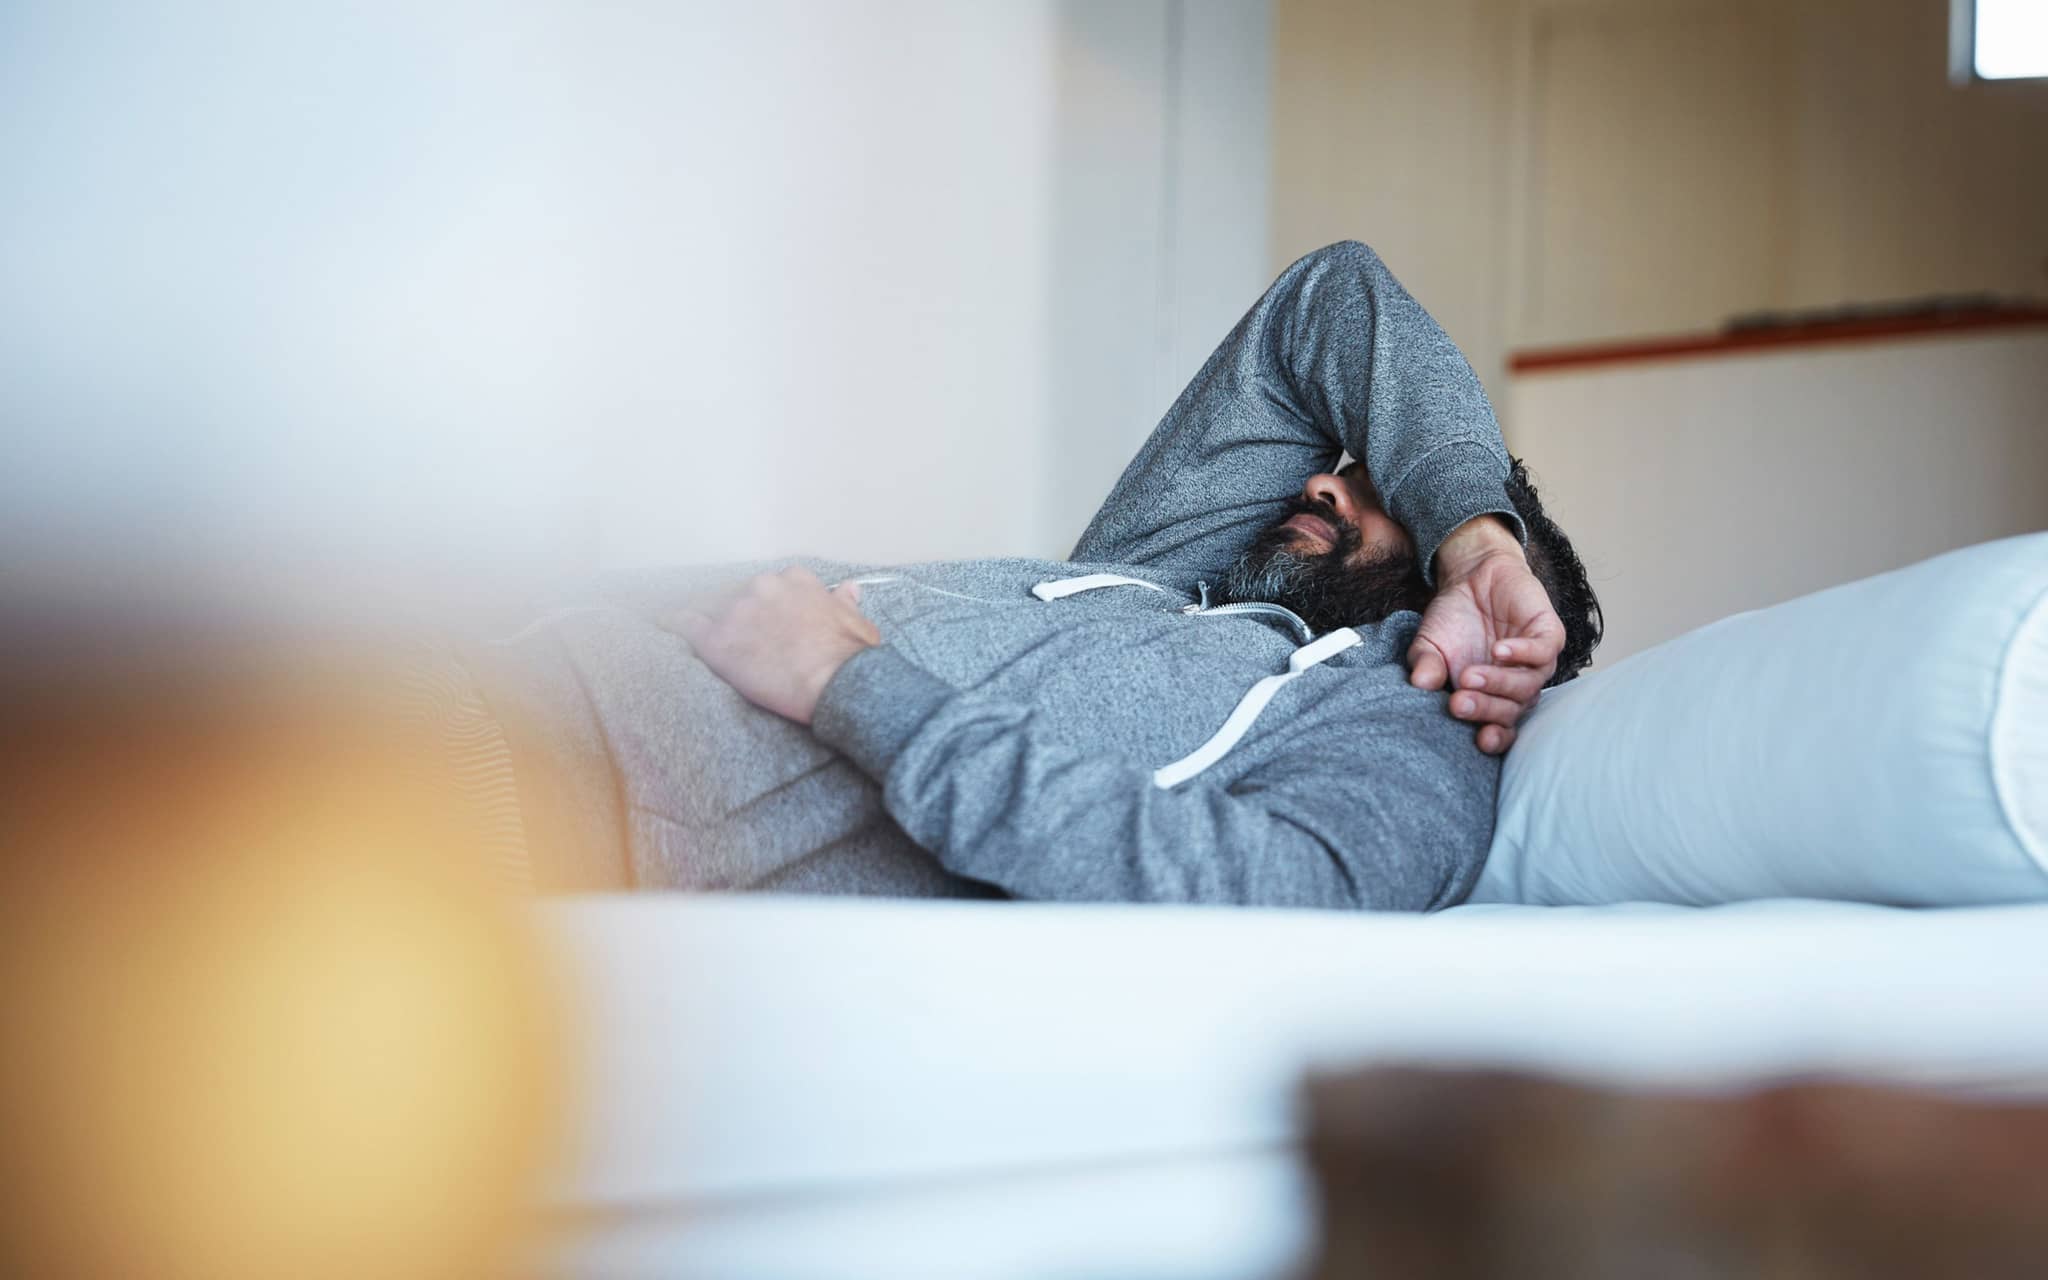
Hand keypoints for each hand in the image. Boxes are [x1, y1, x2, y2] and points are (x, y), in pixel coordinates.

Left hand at [673, 568, 879, 723]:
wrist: (837, 682)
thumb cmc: (851, 657)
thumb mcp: (858, 623)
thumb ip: (845, 603)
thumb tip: (848, 591)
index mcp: (795, 581)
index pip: (772, 585)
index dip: (767, 603)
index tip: (766, 615)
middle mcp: (763, 587)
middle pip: (739, 595)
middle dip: (738, 612)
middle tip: (742, 635)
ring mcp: (738, 611)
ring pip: (711, 608)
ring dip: (707, 618)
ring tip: (696, 630)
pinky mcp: (719, 640)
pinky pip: (685, 624)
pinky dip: (671, 621)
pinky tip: (659, 621)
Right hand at [1408, 517, 1563, 754]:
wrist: (1474, 576)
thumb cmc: (1453, 619)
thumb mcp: (1429, 644)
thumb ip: (1425, 665)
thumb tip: (1419, 684)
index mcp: (1492, 698)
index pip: (1501, 729)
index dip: (1494, 738)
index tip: (1479, 740)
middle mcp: (1517, 686)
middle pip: (1512, 711)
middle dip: (1485, 710)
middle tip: (1458, 704)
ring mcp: (1535, 662)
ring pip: (1528, 685)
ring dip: (1498, 683)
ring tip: (1469, 676)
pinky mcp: (1548, 635)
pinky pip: (1542, 652)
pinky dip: (1522, 653)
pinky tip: (1498, 650)